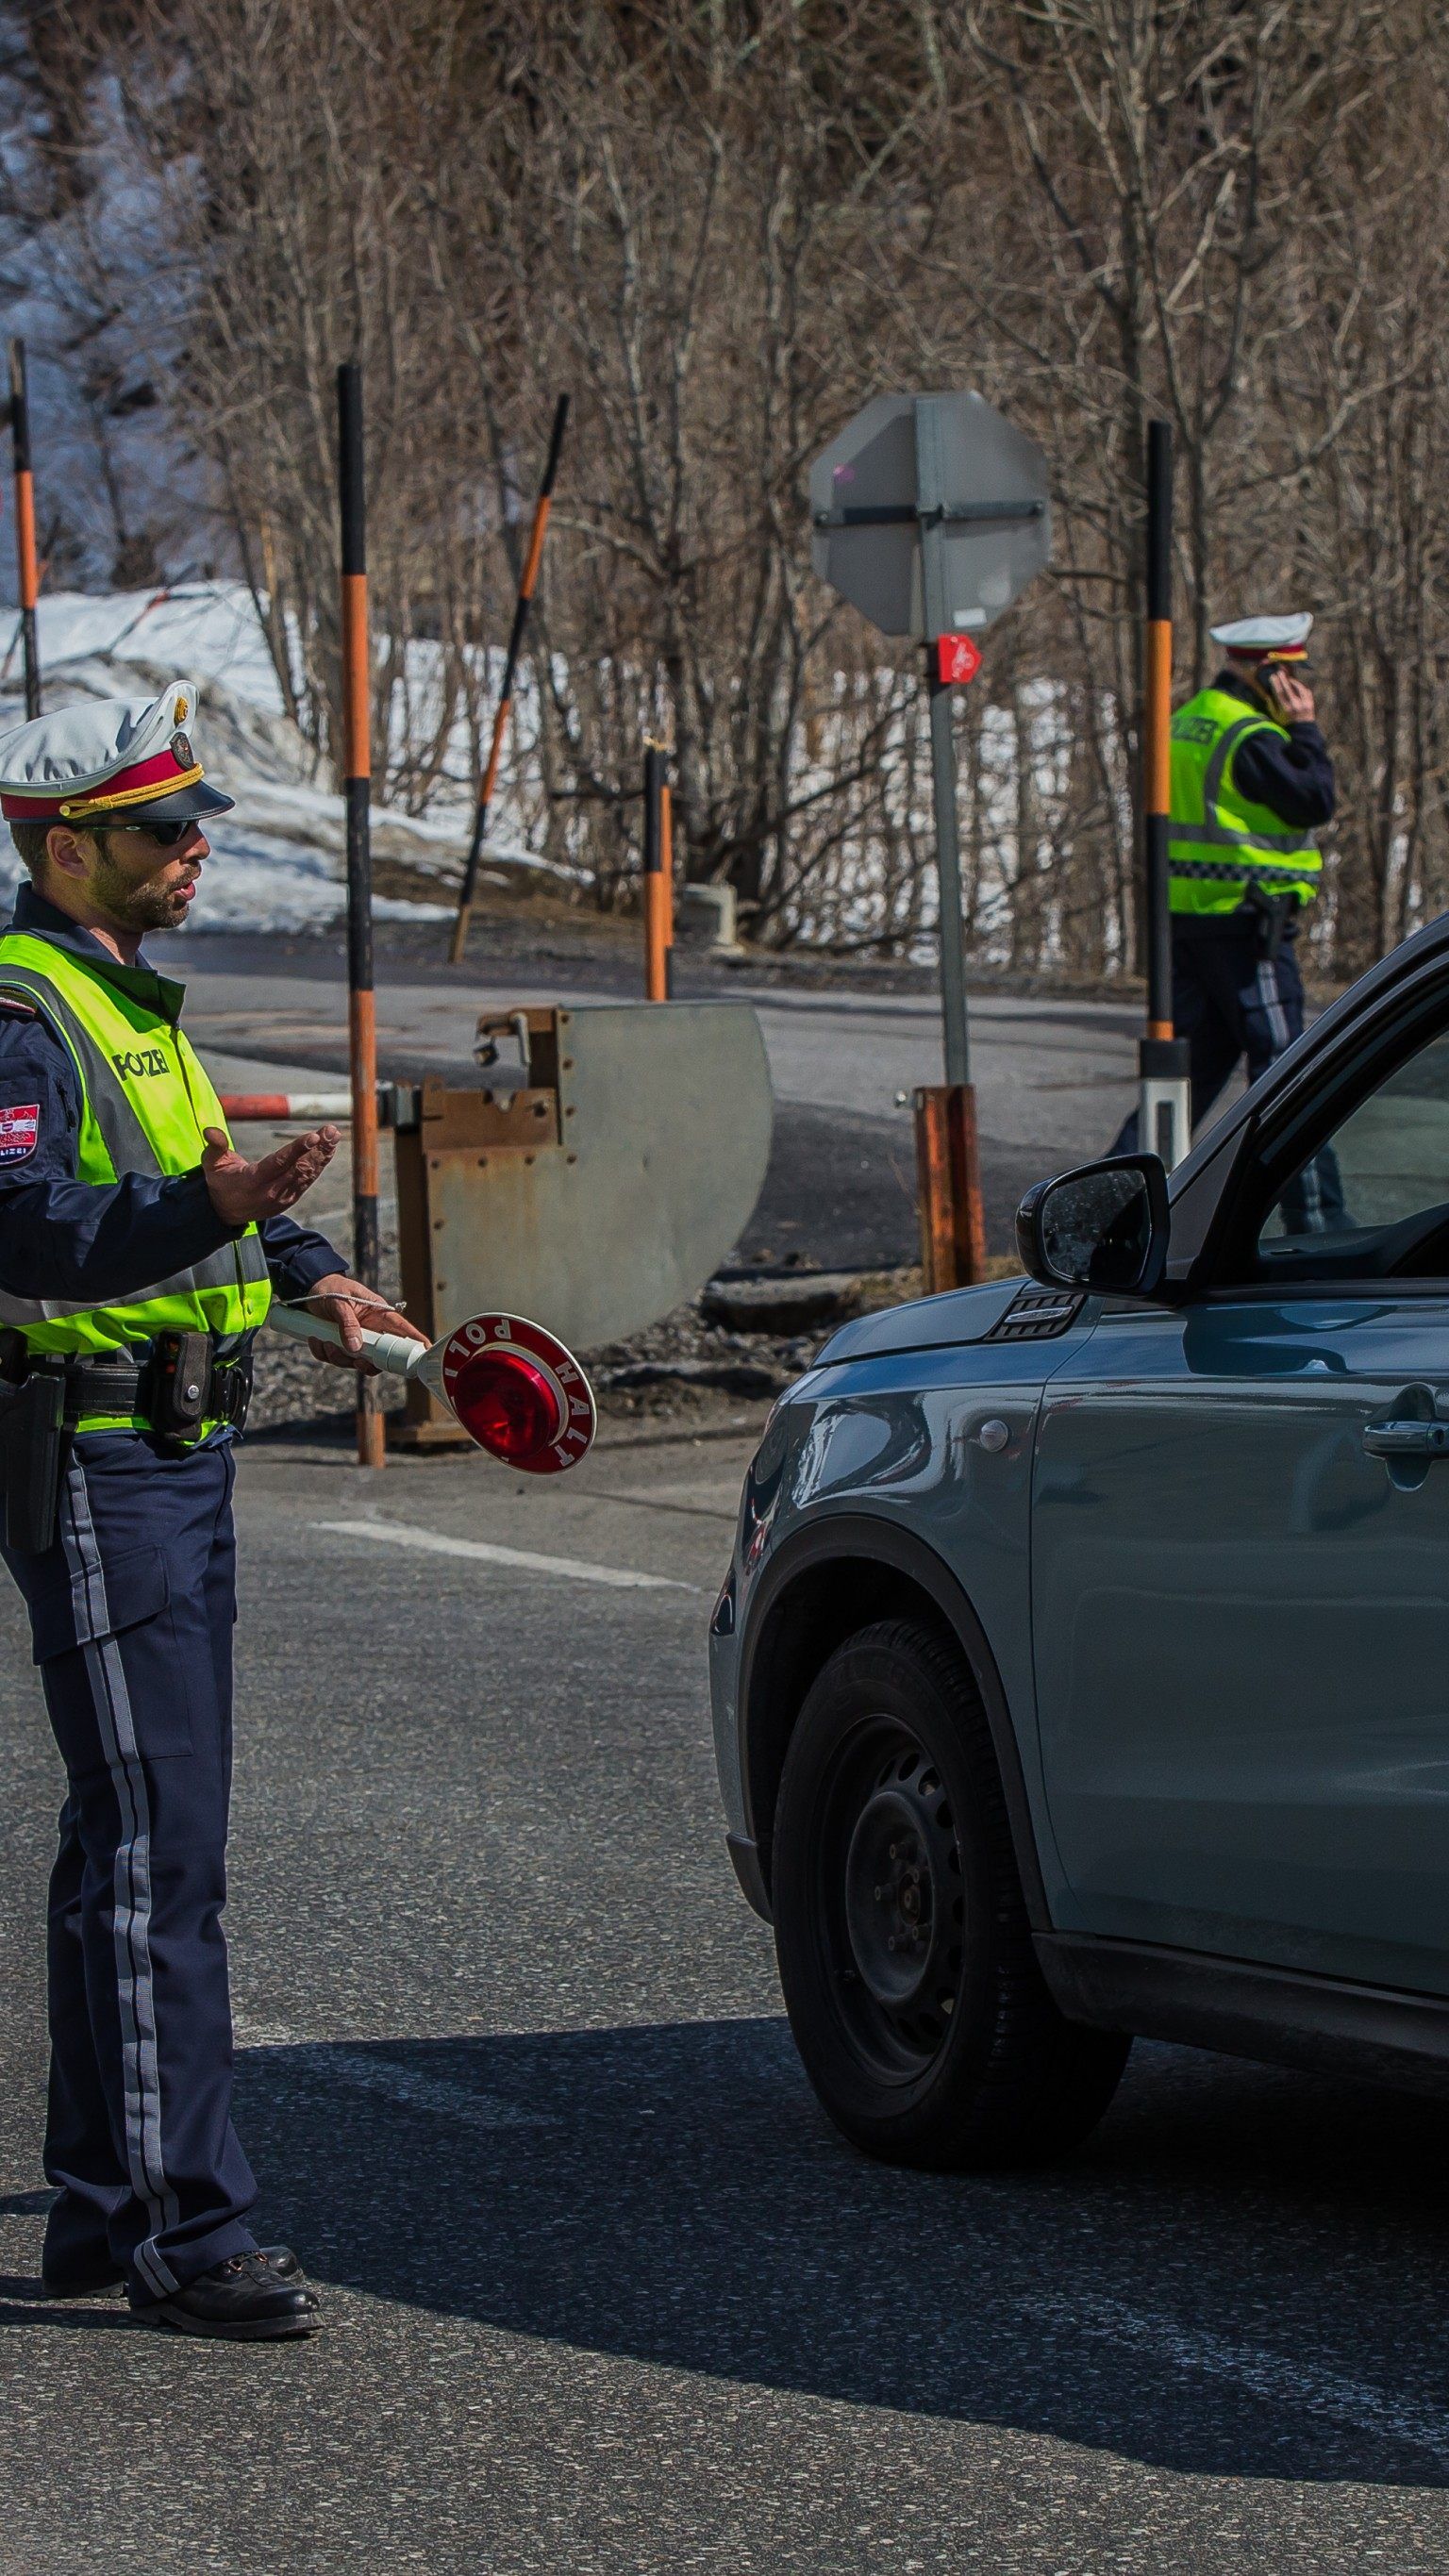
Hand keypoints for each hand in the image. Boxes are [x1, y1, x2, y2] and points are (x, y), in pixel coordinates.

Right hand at [202, 1124, 338, 1225]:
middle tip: (331, 1131)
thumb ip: (215, 1146)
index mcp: (253, 1181)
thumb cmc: (220, 1181)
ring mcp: (282, 1197)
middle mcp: (271, 1191)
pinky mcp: (290, 1198)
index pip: (279, 1162)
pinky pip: (307, 1180)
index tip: (314, 1136)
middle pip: (298, 1167)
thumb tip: (210, 1130)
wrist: (226, 1212)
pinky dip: (319, 1165)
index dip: (298, 1149)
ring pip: (306, 1174)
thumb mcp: (212, 1164)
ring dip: (322, 1155)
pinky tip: (328, 1151)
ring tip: (334, 1136)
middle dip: (318, 1148)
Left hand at [300, 1271, 429, 1373]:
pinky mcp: (340, 1346)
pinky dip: (324, 1353)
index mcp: (379, 1315)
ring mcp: (356, 1340)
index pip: (403, 1330)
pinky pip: (335, 1359)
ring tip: (325, 1341)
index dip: (416, 1342)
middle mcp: (371, 1331)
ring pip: (356, 1362)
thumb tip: (356, 1348)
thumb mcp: (340, 1303)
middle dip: (367, 1364)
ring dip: (338, 1357)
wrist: (310, 1288)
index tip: (425, 1352)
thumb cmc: (331, 1289)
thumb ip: (348, 1324)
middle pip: (381, 1357)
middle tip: (357, 1361)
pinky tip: (317, 1338)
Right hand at [1265, 668, 1315, 725]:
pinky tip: (1298, 686)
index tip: (1273, 677)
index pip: (1279, 693)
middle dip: (1283, 679)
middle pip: (1288, 688)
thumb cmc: (1286, 726)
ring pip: (1299, 688)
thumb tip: (1268, 696)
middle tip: (1279, 672)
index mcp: (1285, 709)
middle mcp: (1295, 705)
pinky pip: (1306, 692)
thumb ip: (1272, 707)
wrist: (1302, 733)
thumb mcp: (1276, 718)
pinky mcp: (1310, 704)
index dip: (1276, 683)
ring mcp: (1304, 704)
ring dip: (1294, 682)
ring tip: (1289, 679)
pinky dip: (1302, 688)